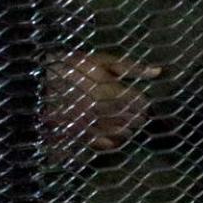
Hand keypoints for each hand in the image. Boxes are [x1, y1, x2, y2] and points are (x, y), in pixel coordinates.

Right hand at [45, 51, 159, 156]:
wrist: (43, 79)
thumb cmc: (77, 66)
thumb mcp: (104, 60)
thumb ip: (131, 67)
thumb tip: (158, 72)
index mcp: (111, 88)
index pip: (139, 103)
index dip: (142, 104)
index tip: (141, 104)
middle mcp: (103, 107)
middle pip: (131, 118)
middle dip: (135, 117)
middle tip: (134, 115)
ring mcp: (91, 120)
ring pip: (119, 131)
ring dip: (125, 129)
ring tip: (124, 126)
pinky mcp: (79, 130)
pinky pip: (100, 142)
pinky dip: (109, 142)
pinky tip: (112, 139)